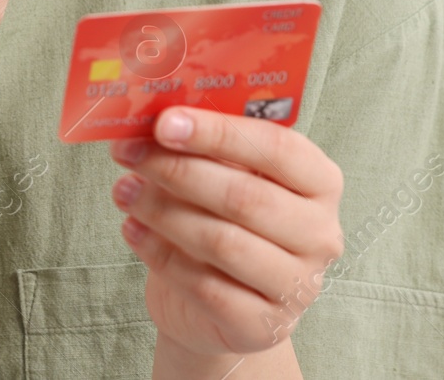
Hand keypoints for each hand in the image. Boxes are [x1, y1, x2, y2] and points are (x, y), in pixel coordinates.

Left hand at [108, 105, 344, 357]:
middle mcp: (321, 234)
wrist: (217, 303)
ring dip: (162, 211)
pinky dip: (160, 254)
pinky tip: (133, 229)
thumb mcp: (224, 174)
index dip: (218, 132)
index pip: (277, 148)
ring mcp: (297, 286)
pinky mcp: (263, 325)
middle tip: (129, 152)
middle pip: (245, 197)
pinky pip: (205, 287)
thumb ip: (206, 145)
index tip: (164, 122)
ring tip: (122, 190)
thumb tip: (153, 118)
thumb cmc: (223, 221)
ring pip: (223, 242)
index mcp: (321, 182)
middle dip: (177, 169)